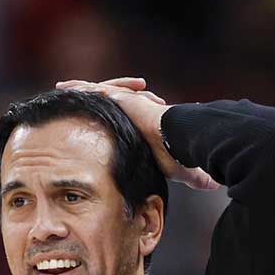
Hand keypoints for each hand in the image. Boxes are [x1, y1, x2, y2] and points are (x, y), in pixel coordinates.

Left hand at [55, 77, 219, 190]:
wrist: (181, 139)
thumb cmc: (183, 154)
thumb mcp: (183, 169)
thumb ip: (194, 176)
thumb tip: (214, 186)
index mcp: (144, 124)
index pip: (124, 119)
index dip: (110, 119)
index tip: (97, 123)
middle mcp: (134, 109)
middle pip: (107, 102)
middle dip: (89, 100)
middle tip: (70, 101)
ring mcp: (128, 102)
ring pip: (97, 92)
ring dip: (79, 91)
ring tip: (61, 89)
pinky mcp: (122, 99)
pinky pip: (93, 91)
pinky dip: (79, 89)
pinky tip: (64, 88)